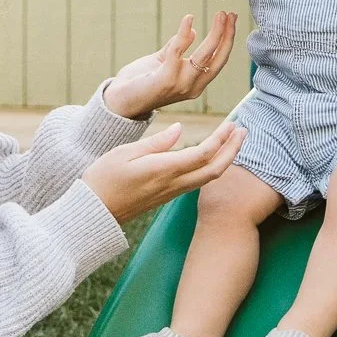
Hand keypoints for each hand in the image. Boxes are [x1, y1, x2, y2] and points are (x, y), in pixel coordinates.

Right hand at [82, 119, 246, 223]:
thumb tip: (180, 130)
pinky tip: (212, 156)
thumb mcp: (125, 153)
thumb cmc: (103, 179)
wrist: (92, 212)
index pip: (202, 154)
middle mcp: (172, 184)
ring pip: (208, 178)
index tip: (232, 124)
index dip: (221, 139)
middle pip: (214, 170)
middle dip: (233, 150)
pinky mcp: (166, 196)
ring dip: (225, 158)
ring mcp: (170, 193)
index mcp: (163, 170)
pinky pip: (196, 182)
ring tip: (233, 140)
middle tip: (244, 130)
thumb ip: (156, 142)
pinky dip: (211, 167)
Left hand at [103, 12, 238, 118]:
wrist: (119, 101)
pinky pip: (178, 53)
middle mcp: (193, 87)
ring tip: (220, 15)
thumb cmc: (140, 82)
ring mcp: (180, 85)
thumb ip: (177, 48)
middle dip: (227, 35)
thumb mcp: (163, 61)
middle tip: (231, 14)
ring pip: (204, 56)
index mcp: (195, 84)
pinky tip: (188, 18)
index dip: (227, 40)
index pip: (218, 60)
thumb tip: (192, 31)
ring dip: (215, 34)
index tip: (231, 20)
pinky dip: (184, 34)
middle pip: (217, 59)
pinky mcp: (165, 80)